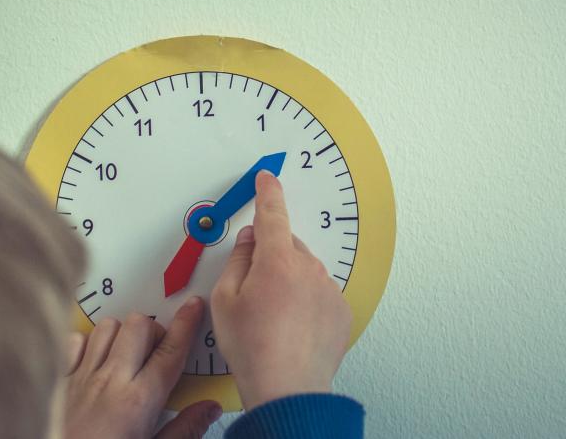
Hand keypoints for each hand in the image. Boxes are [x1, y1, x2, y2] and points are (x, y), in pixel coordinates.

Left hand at [61, 298, 221, 438]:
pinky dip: (86, 344)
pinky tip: (93, 362)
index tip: (194, 305)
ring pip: (107, 327)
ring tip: (126, 355)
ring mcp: (80, 377)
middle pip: (139, 326)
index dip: (186, 324)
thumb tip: (209, 408)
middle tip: (157, 351)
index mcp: (139, 401)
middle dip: (154, 330)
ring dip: (121, 334)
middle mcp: (110, 381)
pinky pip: (74, 341)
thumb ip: (183, 431)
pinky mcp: (57, 380)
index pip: (170, 351)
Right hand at [209, 170, 352, 408]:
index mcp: (277, 261)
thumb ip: (237, 261)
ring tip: (273, 317)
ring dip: (289, 281)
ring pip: (304, 270)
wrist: (287, 387)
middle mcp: (308, 268)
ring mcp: (329, 289)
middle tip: (253, 290)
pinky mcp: (341, 311)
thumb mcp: (225, 300)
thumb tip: (249, 240)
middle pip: (287, 245)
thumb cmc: (253, 348)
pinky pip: (320, 292)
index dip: (268, 193)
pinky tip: (292, 326)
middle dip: (271, 257)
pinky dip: (307, 301)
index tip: (268, 178)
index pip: (272, 213)